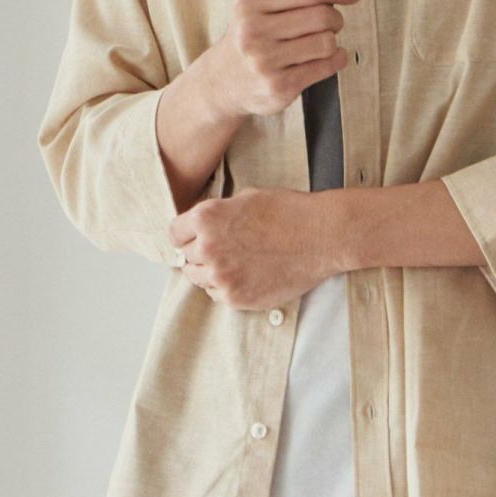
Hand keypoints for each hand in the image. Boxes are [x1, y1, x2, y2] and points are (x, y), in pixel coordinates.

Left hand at [168, 186, 338, 310]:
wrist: (321, 236)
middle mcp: (208, 248)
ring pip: (198, 278)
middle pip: (186, 256)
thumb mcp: (245, 198)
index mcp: (206, 218)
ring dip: (210, 271)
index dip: (186, 233)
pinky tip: (247, 274)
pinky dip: (227, 287)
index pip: (174, 233)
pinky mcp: (237, 298)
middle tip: (224, 248)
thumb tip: (201, 228)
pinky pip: (217, 295)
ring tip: (236, 262)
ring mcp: (222, 276)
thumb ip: (217, 214)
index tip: (194, 237)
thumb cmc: (288, 212)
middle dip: (200, 251)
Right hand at [202, 0, 361, 119]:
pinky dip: (336, 59)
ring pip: (326, 42)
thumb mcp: (271, 3)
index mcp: (250, 3)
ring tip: (323, 40)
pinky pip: (325, 67)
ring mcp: (265, 62)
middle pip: (321, 16)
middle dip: (335, 17)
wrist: (223, 81)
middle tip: (331, 22)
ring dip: (334, 39)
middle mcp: (254, 32)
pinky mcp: (279, 87)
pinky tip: (328, 57)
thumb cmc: (255, 33)